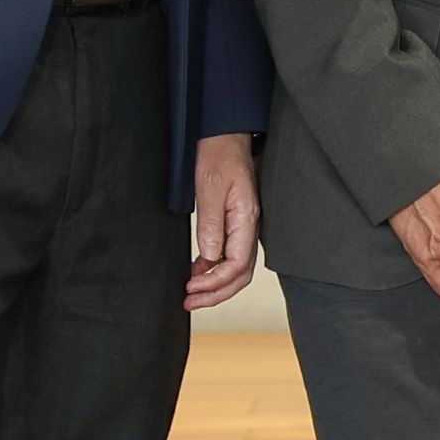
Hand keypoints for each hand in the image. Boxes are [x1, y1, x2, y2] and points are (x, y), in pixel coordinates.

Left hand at [183, 131, 260, 309]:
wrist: (225, 137)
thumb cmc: (218, 157)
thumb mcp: (209, 189)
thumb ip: (211, 225)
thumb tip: (210, 258)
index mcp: (247, 219)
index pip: (237, 265)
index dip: (215, 282)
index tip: (191, 287)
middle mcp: (250, 227)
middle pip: (240, 275)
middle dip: (216, 294)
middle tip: (190, 302)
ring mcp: (244, 226)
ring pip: (236, 269)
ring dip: (215, 286)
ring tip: (192, 294)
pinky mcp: (236, 224)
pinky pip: (230, 255)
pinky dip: (214, 270)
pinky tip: (198, 272)